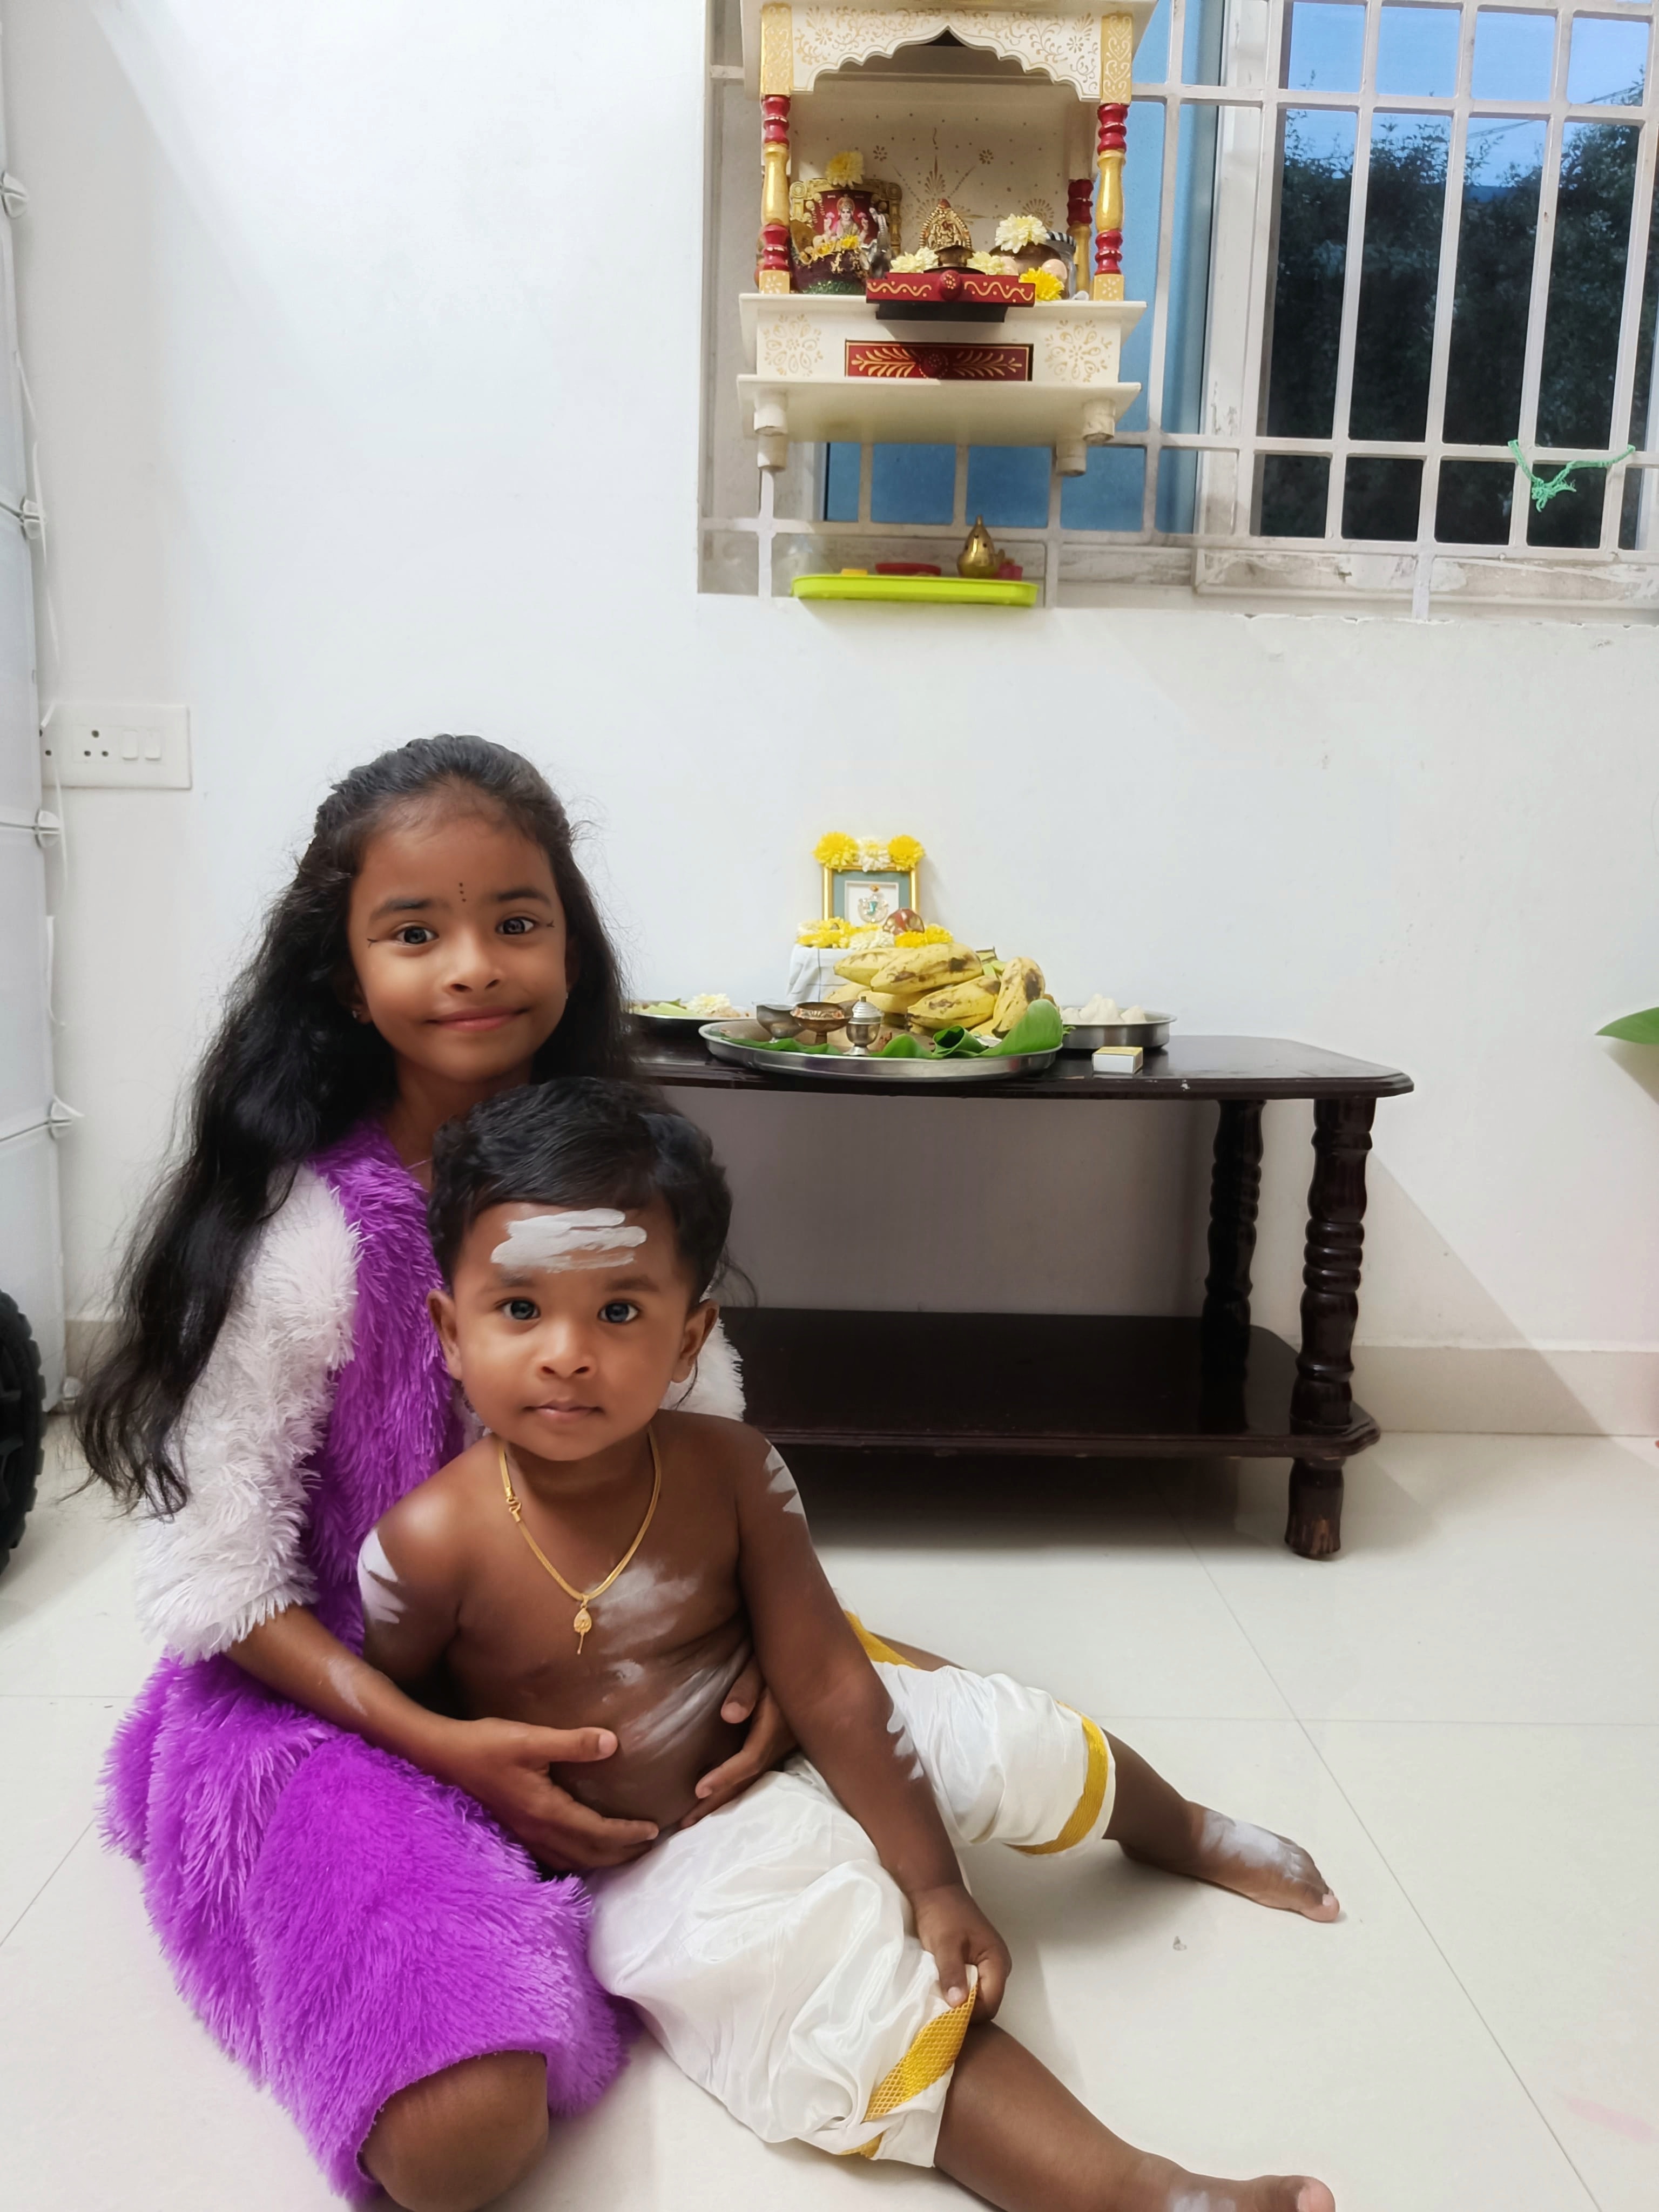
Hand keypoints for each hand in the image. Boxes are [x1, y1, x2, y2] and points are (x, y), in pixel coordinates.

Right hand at [427, 1716, 658, 1871]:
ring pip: (570, 1859)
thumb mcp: (530, 1738)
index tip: (654, 1830)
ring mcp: (524, 1834)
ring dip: (600, 1859)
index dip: (627, 1834)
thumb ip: (572, 1743)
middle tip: (649, 1846)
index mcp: (546, 1810)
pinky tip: (580, 1851)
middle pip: (588, 1854)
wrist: (444, 1756)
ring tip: (623, 1852)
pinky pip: (552, 1856)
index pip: (596, 1832)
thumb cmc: (486, 1744)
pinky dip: (575, 1859)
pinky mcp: (515, 1828)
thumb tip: (613, 1743)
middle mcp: (537, 1830)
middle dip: (621, 1853)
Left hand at [680, 1665, 796, 1829]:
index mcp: (775, 1725)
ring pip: (753, 1781)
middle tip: (685, 1824)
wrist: (809, 1659)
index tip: (698, 1790)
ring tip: (695, 1819)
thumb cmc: (778, 1658)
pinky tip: (719, 1794)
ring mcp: (782, 1746)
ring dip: (725, 1799)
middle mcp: (780, 1742)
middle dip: (718, 1803)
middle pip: (748, 1781)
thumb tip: (729, 1716)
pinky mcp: (778, 1744)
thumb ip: (746, 1687)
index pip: (749, 1760)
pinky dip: (735, 1786)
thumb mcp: (762, 1665)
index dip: (725, 1776)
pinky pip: (755, 1771)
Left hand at [910, 1883, 1010, 2018]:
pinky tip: (944, 1990)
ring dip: (962, 2001)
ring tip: (940, 2002)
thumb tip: (959, 2005)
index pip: (991, 2003)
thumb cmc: (941, 1914)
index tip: (946, 2018)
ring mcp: (989, 1964)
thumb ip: (952, 1973)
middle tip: (941, 2013)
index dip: (970, 2014)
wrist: (935, 1890)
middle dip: (966, 2011)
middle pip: (988, 2002)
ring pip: (980, 1995)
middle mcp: (998, 1965)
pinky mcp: (978, 1962)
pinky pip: (973, 1986)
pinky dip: (960, 1991)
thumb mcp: (944, 1944)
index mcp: (996, 1960)